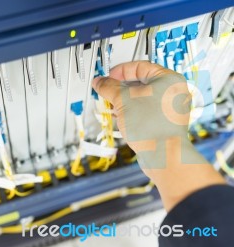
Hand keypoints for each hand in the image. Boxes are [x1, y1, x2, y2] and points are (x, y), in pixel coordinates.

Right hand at [93, 61, 224, 210]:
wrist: (163, 154)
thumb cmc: (152, 126)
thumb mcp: (122, 100)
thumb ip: (108, 87)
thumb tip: (100, 82)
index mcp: (169, 79)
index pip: (140, 66)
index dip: (120, 71)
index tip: (108, 77)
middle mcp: (172, 92)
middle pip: (141, 82)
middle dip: (120, 88)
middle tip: (108, 92)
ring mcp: (169, 109)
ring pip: (142, 98)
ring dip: (124, 101)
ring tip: (112, 106)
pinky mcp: (164, 123)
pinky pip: (145, 111)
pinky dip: (132, 112)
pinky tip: (120, 118)